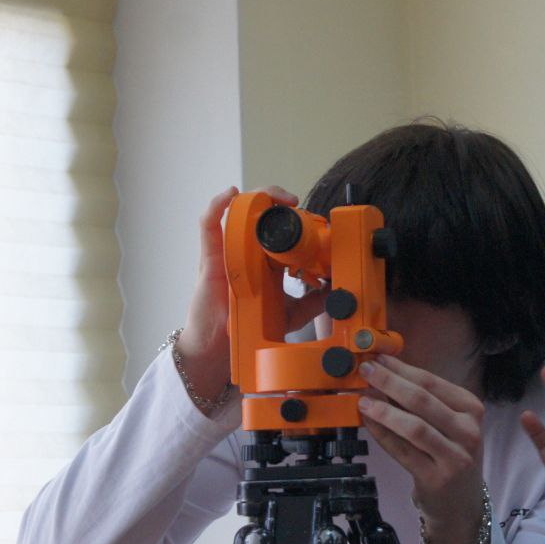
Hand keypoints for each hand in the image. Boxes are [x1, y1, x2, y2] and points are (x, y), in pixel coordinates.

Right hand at [176, 186, 327, 407]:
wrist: (220, 348)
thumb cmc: (247, 327)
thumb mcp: (291, 313)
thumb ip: (312, 301)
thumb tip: (336, 289)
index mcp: (263, 258)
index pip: (275, 226)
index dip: (290, 214)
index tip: (310, 215)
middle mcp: (245, 250)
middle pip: (256, 212)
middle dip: (275, 198)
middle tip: (295, 202)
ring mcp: (227, 251)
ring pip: (236, 212)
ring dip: (254, 197)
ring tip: (274, 197)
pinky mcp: (210, 258)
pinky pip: (208, 226)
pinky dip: (217, 205)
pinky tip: (230, 194)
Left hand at [355, 356, 485, 543]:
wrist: (461, 503)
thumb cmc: (449, 454)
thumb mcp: (448, 423)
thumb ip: (423, 400)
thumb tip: (384, 371)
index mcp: (471, 409)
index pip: (432, 382)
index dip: (401, 368)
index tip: (377, 358)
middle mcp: (468, 431)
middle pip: (423, 400)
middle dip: (389, 382)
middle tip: (365, 371)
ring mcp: (455, 457)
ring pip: (414, 427)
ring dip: (384, 409)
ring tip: (362, 399)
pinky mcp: (437, 478)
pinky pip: (403, 451)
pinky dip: (383, 435)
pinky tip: (368, 422)